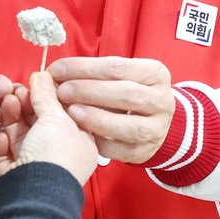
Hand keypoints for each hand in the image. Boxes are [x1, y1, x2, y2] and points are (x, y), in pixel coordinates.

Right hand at [0, 71, 99, 185]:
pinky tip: (0, 127)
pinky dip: (2, 138)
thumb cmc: (55, 157)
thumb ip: (47, 95)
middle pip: (41, 122)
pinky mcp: (12, 172)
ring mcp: (34, 164)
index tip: (40, 80)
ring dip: (13, 115)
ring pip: (21, 133)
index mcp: (80, 144)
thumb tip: (42, 76)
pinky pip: (6, 150)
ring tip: (7, 99)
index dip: (52, 95)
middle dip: (28, 103)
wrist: (31, 194)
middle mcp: (58, 155)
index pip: (66, 113)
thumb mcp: (57, 119)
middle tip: (17, 88)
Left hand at [49, 57, 174, 163]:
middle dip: (90, 91)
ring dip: (97, 118)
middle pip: (126, 94)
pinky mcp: (146, 151)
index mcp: (156, 74)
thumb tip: (57, 73)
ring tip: (72, 112)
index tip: (58, 70)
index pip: (118, 67)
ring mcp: (157, 128)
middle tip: (62, 92)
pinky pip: (122, 150)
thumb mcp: (120, 77)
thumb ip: (94, 74)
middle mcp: (162, 101)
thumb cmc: (127, 93)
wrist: (153, 121)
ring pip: (130, 126)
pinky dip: (101, 142)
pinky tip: (83, 135)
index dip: (84, 68)